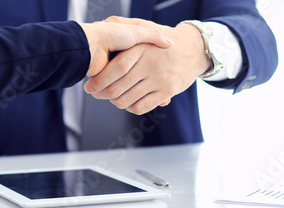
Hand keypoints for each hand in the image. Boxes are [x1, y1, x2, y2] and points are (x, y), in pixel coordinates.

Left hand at [84, 17, 210, 114]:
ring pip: (128, 100)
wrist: (193, 48)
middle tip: (96, 94)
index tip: (90, 86)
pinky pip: (142, 106)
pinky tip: (129, 103)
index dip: (100, 80)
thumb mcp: (145, 26)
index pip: (117, 67)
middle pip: (118, 87)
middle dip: (102, 94)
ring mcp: (159, 79)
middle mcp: (150, 65)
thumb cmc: (164, 38)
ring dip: (116, 102)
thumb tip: (102, 23)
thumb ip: (123, 23)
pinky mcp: (167, 92)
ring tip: (112, 99)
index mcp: (141, 48)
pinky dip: (132, 108)